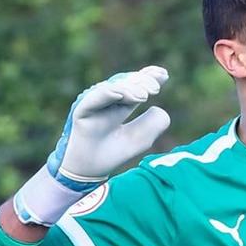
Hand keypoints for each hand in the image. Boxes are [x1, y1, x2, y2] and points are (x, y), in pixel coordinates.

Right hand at [13, 66, 170, 226]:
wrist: (90, 170)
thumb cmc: (112, 154)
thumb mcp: (140, 140)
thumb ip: (152, 125)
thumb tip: (158, 107)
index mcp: (121, 104)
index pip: (136, 85)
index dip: (149, 77)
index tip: (164, 75)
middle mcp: (107, 100)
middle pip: (126, 83)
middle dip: (141, 82)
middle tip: (155, 89)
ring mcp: (94, 102)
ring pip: (113, 88)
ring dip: (129, 89)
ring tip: (144, 96)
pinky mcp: (82, 109)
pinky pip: (96, 97)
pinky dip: (110, 93)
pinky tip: (124, 95)